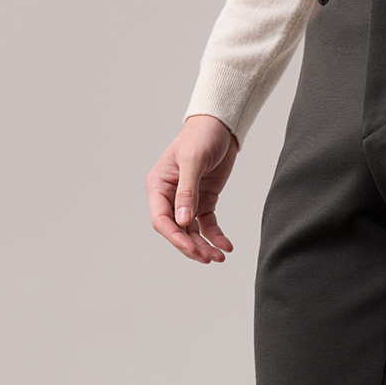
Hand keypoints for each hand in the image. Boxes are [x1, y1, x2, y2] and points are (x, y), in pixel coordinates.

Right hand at [147, 114, 238, 262]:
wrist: (220, 126)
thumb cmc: (201, 136)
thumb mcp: (193, 160)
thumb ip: (187, 191)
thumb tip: (183, 221)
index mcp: (159, 186)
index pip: (161, 219)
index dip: (175, 237)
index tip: (192, 249)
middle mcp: (170, 196)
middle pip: (177, 231)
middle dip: (192, 246)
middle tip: (209, 258)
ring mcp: (187, 201)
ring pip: (192, 232)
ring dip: (204, 246)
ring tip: (219, 257)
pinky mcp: (204, 202)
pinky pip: (207, 225)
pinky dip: (216, 236)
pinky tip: (226, 246)